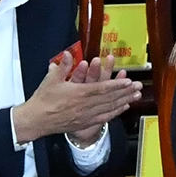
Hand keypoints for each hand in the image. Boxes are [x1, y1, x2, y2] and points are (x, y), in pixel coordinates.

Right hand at [12, 53, 140, 144]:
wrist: (37, 120)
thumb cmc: (43, 99)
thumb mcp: (51, 79)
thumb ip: (63, 66)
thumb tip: (67, 53)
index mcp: (79, 93)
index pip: (102, 88)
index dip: (117, 85)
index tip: (128, 81)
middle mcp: (86, 106)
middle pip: (110, 98)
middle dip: (126, 92)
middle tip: (139, 86)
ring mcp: (86, 116)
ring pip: (109, 108)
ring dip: (124, 101)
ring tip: (136, 96)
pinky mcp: (84, 123)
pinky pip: (103, 118)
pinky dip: (115, 112)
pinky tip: (123, 108)